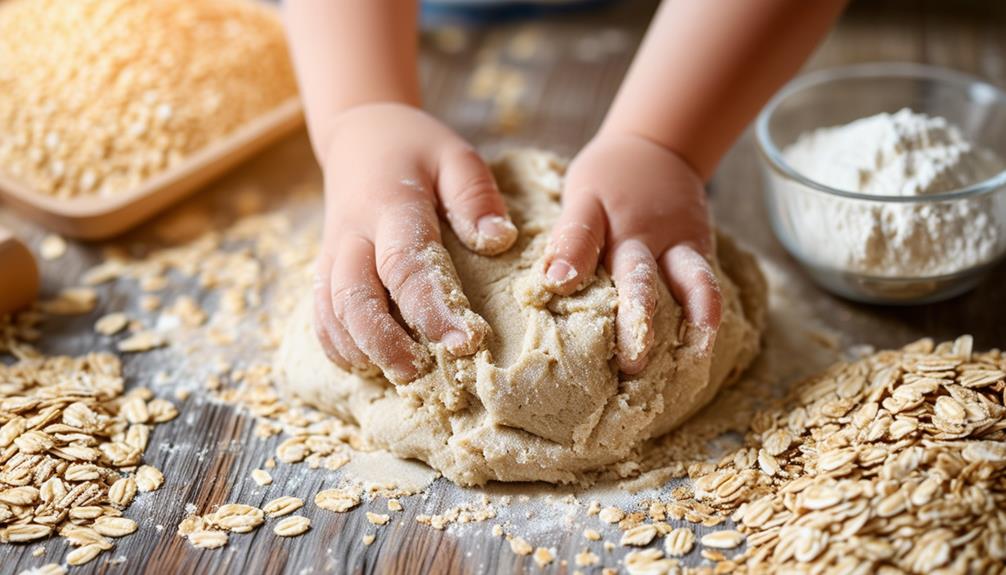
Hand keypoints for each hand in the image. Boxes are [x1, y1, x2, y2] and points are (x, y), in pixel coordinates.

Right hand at [313, 103, 517, 382]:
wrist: (358, 138)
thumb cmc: (417, 151)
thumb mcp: (455, 156)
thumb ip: (475, 196)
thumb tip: (498, 241)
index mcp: (389, 206)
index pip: (406, 265)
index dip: (433, 308)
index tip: (466, 341)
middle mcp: (352, 236)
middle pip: (355, 300)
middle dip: (387, 344)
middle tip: (423, 372)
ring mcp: (332, 256)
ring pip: (332, 314)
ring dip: (361, 351)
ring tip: (401, 377)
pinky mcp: (324, 271)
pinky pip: (320, 316)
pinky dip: (339, 347)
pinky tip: (368, 367)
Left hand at [543, 132, 721, 373]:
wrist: (656, 147)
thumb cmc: (605, 184)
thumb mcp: (579, 196)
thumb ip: (567, 239)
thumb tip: (548, 287)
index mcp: (593, 212)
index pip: (580, 231)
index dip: (570, 257)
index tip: (557, 285)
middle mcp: (637, 227)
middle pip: (637, 273)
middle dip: (636, 317)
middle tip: (631, 361)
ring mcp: (673, 238)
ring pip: (685, 278)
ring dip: (686, 318)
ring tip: (690, 354)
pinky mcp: (699, 246)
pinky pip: (706, 282)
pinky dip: (707, 314)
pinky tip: (705, 347)